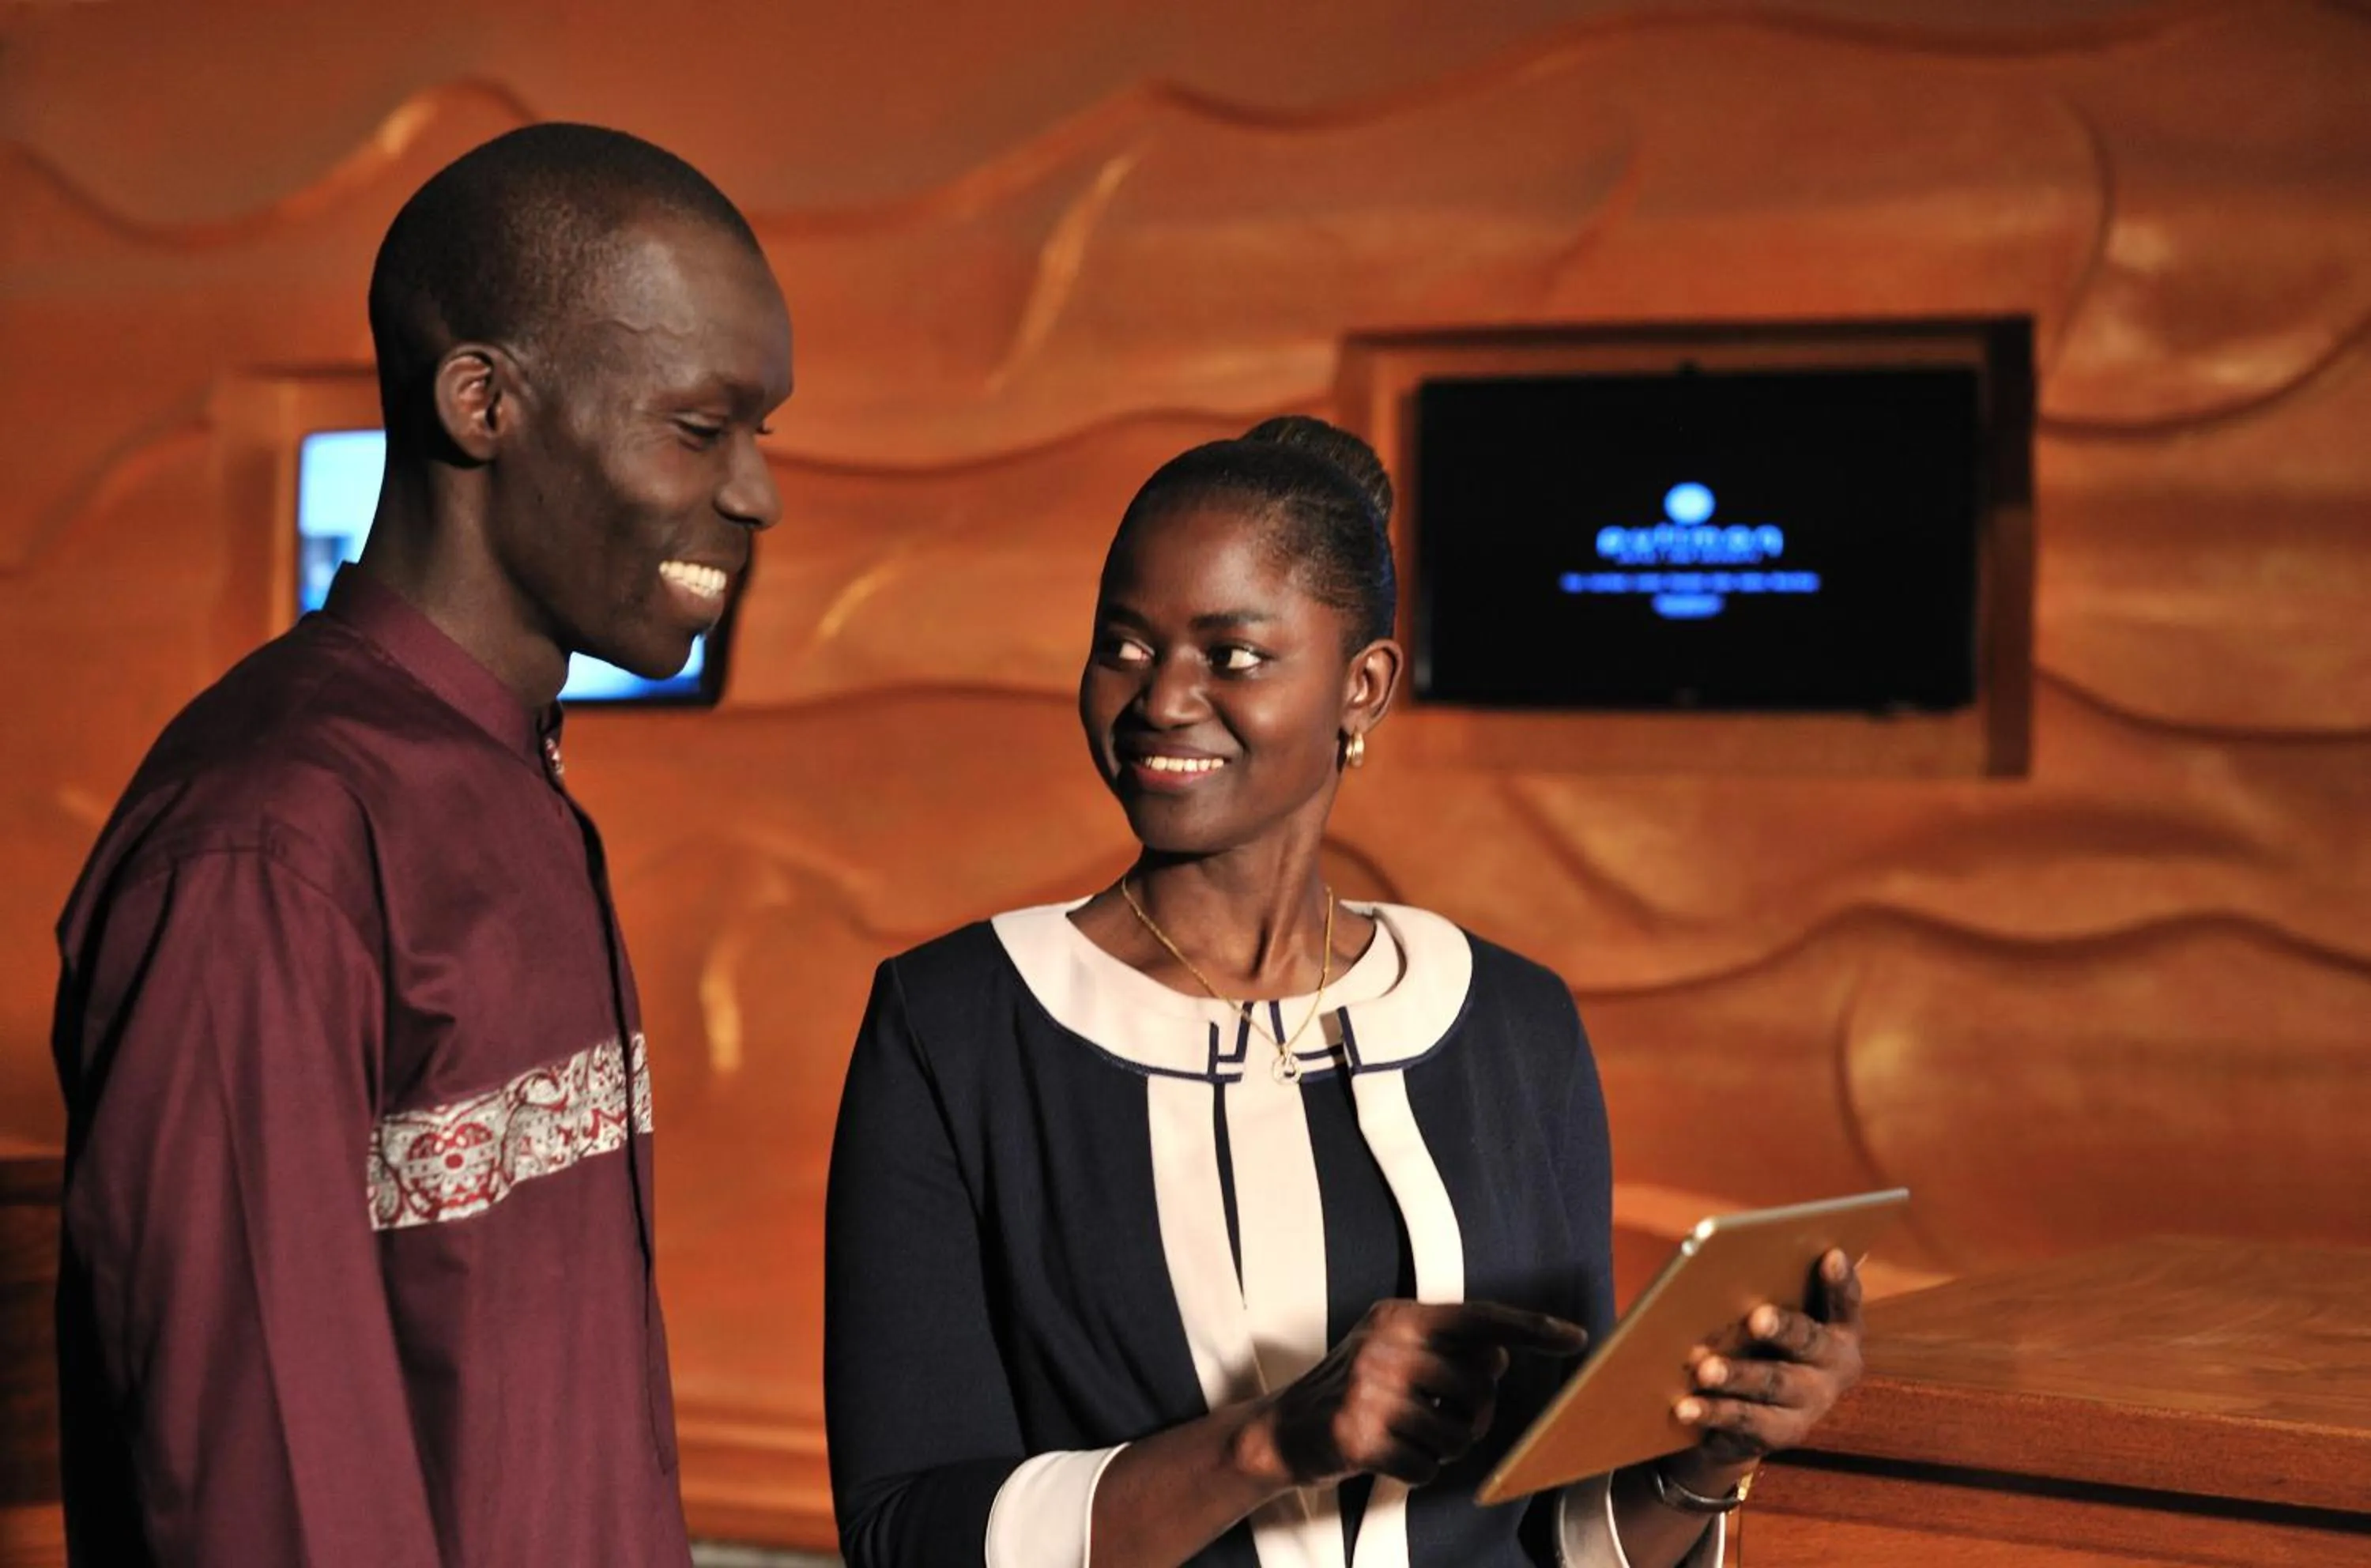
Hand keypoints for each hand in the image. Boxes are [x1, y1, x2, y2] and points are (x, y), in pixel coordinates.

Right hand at [1242, 1300, 1587, 1489]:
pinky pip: (1427, 1467)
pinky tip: (1389, 1455)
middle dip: (1472, 1412)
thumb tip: (1502, 1356)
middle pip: (1480, 1387)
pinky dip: (1416, 1470)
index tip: (1574, 1337)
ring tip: (1410, 1434)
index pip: (1479, 1318)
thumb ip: (1445, 1346)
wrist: (1284, 1429)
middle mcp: (1386, 1347)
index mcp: (1399, 1318)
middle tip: (1439, 1414)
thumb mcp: (1393, 1348)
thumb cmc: (1355, 1389)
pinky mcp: (1359, 1437)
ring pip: (1459, 1433)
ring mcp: (1370, 1391)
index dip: (1531, 1328)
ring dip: (1443, 1446)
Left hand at [1670, 1248, 1864, 1471]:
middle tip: (1757, 1317)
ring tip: (1704, 1369)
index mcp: (1839, 1328)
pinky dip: (1712, 1411)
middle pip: (1806, 1340)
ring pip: (1771, 1381)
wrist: (1758, 1414)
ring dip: (1737, 1374)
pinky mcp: (1781, 1433)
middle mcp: (1834, 1365)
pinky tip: (1685, 1406)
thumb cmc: (1763, 1340)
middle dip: (1782, 1327)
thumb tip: (1727, 1262)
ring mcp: (1811, 1402)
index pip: (1846, 1300)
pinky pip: (1744, 1419)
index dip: (1841, 1280)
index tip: (1831, 1255)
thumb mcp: (1776, 1316)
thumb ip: (1769, 1290)